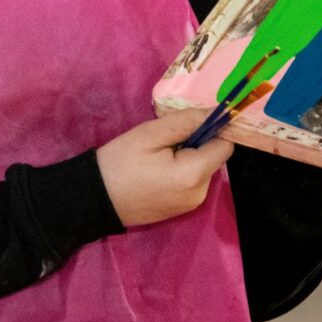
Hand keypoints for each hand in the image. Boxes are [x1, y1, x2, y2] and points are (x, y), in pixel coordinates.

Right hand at [96, 110, 233, 227]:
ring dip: (189, 157)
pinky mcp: (182, 208)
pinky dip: (182, 171)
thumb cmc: (120, 163)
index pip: (225, 144)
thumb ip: (185, 122)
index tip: (190, 122)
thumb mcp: (149, 134)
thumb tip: (215, 113)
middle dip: (196, 143)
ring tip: (157, 156)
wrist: (95, 199)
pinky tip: (157, 170)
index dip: (213, 129)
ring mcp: (192, 204)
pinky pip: (193, 182)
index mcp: (194, 174)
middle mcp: (200, 193)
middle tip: (164, 140)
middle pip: (214, 157)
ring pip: (203, 169)